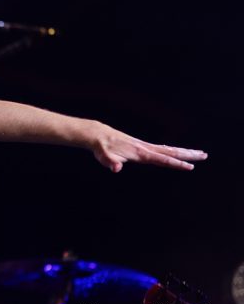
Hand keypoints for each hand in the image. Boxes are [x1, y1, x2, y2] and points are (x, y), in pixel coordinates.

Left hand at [89, 122, 207, 172]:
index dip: (176, 163)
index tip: (190, 167)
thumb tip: (116, 168)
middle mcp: (144, 148)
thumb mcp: (103, 156)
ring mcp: (143, 146)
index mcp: (140, 153)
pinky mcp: (140, 146)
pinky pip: (160, 148)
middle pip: (170, 151)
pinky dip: (171, 150)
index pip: (162, 159)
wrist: (98, 135)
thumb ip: (110, 162)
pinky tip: (176, 151)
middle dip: (188, 154)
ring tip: (198, 153)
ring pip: (168, 149)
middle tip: (204, 155)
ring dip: (183, 151)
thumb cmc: (101, 148)